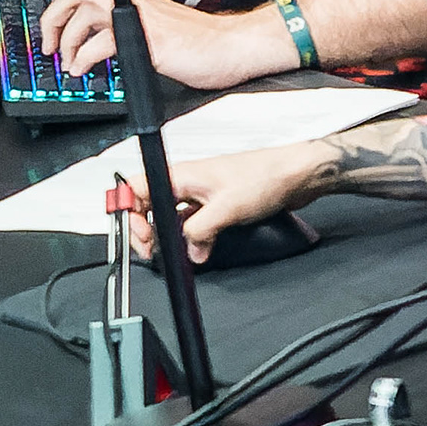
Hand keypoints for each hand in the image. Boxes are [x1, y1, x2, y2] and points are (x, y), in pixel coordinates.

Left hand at [40, 0, 280, 90]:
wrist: (233, 46)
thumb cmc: (205, 46)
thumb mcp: (159, 38)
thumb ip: (132, 39)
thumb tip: (106, 54)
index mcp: (135, 3)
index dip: (63, 9)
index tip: (53, 32)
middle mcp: (134, 4)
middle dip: (54, 18)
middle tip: (48, 45)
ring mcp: (140, 19)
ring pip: (86, 14)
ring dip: (68, 40)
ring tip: (68, 63)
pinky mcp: (147, 38)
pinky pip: (103, 42)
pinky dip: (86, 57)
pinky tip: (84, 70)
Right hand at [123, 139, 339, 264]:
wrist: (294, 175)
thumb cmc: (264, 177)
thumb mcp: (226, 209)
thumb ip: (199, 232)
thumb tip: (188, 249)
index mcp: (182, 174)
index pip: (138, 188)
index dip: (132, 213)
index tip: (142, 235)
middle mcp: (188, 181)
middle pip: (151, 203)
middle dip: (148, 228)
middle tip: (153, 248)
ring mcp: (201, 192)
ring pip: (172, 215)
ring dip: (172, 235)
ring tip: (178, 251)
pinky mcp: (215, 202)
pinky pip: (193, 221)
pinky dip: (192, 236)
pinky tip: (200, 249)